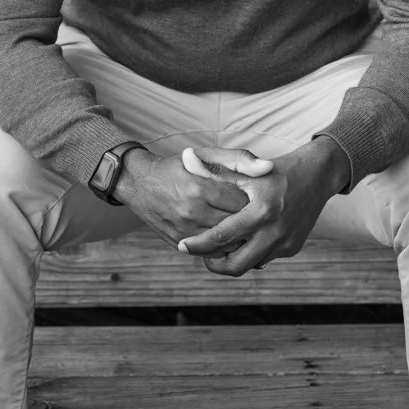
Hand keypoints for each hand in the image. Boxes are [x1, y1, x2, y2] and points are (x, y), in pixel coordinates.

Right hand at [111, 146, 263, 245]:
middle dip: (252, 223)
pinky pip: (211, 253)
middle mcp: (192, 211)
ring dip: (241, 239)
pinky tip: (232, 238)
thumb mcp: (207, 155)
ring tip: (250, 229)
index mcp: (201, 188)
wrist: (140, 184)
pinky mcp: (180, 243)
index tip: (262, 199)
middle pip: (236, 226)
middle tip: (262, 218)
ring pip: (226, 244)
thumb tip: (268, 168)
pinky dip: (225, 248)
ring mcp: (184, 230)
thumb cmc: (180, 167)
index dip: (257, 203)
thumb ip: (239, 159)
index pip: (242, 203)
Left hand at [177, 138, 349, 276]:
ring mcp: (286, 242)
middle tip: (201, 256)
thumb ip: (215, 170)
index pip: (221, 237)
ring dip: (233, 259)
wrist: (318, 175)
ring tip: (219, 248)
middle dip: (214, 265)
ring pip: (251, 264)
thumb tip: (186, 157)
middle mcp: (275, 232)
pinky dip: (251, 253)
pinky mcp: (293, 247)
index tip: (182, 247)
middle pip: (236, 265)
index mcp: (260, 211)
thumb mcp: (246, 169)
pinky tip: (243, 241)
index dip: (198, 245)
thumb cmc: (278, 170)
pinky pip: (266, 258)